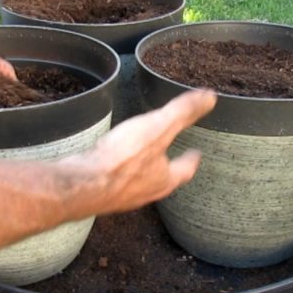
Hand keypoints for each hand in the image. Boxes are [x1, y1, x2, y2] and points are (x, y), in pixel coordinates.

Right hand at [59, 89, 217, 216]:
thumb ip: (183, 112)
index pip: (186, 169)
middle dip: (167, 169)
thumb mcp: (158, 127)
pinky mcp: (100, 194)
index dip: (192, 159)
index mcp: (165, 179)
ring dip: (142, 173)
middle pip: (163, 181)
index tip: (196, 153)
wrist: (81, 184)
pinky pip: (114, 183)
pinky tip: (109, 166)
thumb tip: (210, 97)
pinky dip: (117, 174)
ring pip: (139, 184)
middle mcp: (146, 192)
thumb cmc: (122, 159)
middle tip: (170, 158)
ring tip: (141, 161)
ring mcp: (122, 196)